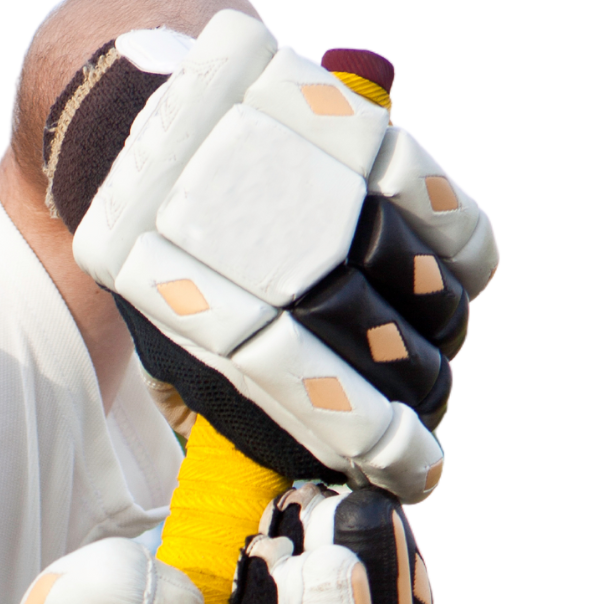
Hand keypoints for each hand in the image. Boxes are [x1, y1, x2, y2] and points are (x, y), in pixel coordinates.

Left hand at [45, 15, 494, 503]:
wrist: (138, 127)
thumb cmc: (166, 268)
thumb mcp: (172, 357)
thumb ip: (232, 419)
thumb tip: (304, 476)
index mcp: (223, 337)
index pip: (337, 412)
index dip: (393, 451)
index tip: (422, 470)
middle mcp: (279, 266)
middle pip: (398, 356)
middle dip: (425, 391)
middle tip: (426, 396)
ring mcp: (323, 195)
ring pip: (431, 288)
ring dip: (446, 328)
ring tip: (436, 338)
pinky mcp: (357, 135)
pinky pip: (444, 209)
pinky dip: (466, 254)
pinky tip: (459, 278)